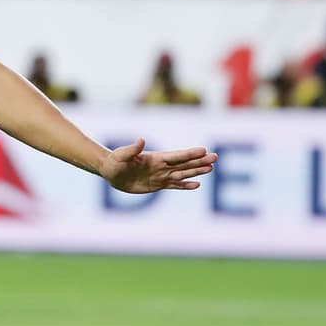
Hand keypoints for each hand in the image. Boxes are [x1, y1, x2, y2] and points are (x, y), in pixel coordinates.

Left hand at [99, 139, 216, 193]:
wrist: (111, 172)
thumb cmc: (114, 161)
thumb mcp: (121, 155)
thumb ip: (132, 149)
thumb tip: (141, 140)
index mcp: (155, 158)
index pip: (175, 156)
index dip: (189, 154)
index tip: (203, 150)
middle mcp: (161, 166)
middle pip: (184, 164)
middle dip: (199, 161)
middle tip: (215, 158)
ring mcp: (161, 175)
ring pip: (182, 174)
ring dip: (196, 171)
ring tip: (211, 168)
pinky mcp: (157, 184)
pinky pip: (174, 185)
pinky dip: (185, 186)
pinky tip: (197, 184)